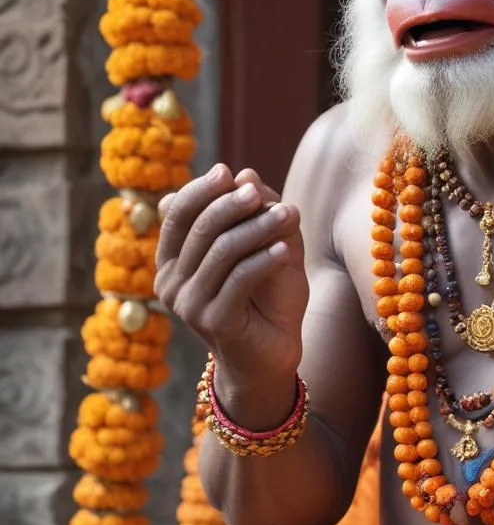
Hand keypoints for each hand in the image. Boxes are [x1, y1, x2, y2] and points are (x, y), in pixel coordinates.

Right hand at [154, 164, 308, 390]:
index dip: (201, 190)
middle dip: (234, 204)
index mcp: (172, 260)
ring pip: (222, 251)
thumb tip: (245, 172)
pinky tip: (286, 250)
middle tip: (261, 192)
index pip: (178, 215)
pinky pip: (239, 280)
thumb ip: (256, 212)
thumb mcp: (266, 245)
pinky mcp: (213, 322)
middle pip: (201, 228)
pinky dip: (265, 260)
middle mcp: (170, 282)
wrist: (274, 352)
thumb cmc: (267, 295)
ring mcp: (189, 305)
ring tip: (290, 215)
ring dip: (259, 228)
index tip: (229, 172)